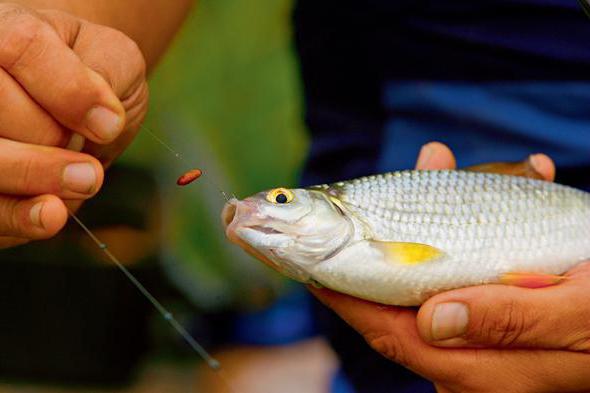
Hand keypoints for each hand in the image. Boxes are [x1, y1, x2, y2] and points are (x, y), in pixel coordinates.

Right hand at [0, 4, 147, 247]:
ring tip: (82, 186)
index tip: (109, 125)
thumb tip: (103, 123)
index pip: (21, 48)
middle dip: (49, 143)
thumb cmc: (91, 74)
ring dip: (34, 182)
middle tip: (90, 167)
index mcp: (3, 32)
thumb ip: (106, 75)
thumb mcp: (113, 58)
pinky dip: (18, 217)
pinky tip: (50, 215)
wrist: (70, 99)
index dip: (70, 93)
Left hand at [311, 142, 589, 392]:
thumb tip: (433, 320)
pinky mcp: (496, 330)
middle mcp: (473, 367)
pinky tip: (489, 193)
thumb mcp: (582, 317)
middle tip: (361, 206)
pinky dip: (462, 236)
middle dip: (380, 253)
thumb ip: (511, 319)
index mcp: (486, 373)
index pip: (394, 335)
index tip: (312, 266)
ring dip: (424, 233)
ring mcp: (482, 349)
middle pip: (401, 310)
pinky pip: (460, 284)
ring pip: (429, 291)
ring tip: (433, 170)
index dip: (348, 301)